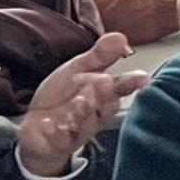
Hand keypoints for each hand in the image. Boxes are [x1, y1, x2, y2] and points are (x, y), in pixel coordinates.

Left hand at [17, 33, 147, 176]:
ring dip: (83, 112)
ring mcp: (78, 129)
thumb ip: (99, 56)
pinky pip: (61, 139)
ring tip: (78, 102)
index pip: (119, 88)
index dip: (130, 83)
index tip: (142, 77)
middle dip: (103, 94)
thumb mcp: (77, 71)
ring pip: (85, 123)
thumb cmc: (63, 97)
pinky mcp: (60, 142)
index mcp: (103, 95)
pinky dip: (56, 132)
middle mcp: (95, 113)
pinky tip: (50, 124)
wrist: (38, 127)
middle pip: (104, 105)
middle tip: (103, 82)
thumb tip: (121, 37)